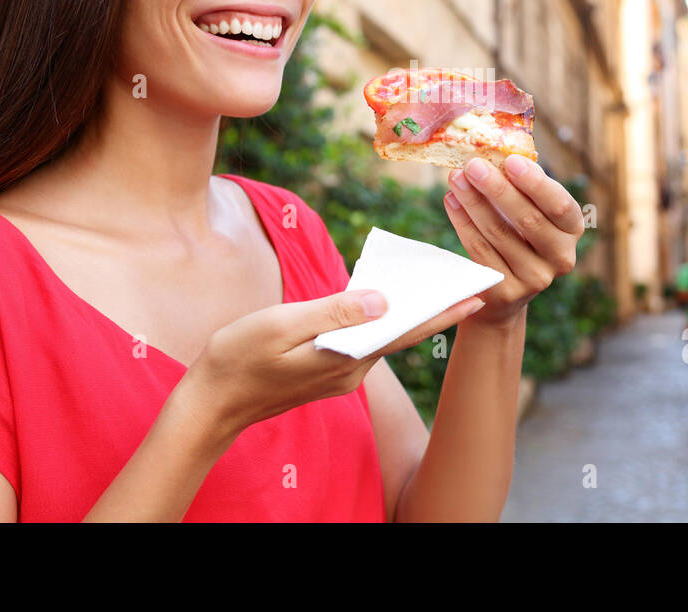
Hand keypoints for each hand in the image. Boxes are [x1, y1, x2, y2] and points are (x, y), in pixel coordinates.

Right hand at [180, 287, 485, 450]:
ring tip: (434, 284)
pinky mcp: (327, 372)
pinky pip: (362, 341)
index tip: (477, 296)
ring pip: (381, 337)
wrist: (211, 403)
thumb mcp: (282, 326)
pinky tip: (385, 300)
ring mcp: (339, 375)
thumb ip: (332, 312)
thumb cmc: (238, 358)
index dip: (442, 312)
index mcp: (344, 359)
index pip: (404, 331)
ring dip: (407, 313)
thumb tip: (381, 298)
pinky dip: (378, 319)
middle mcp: (350, 371)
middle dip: (432, 308)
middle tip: (467, 282)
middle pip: (399, 333)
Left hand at [442, 154, 586, 326]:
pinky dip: (463, 222)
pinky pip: (479, 251)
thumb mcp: (532, 210)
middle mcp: (561, 257)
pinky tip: (451, 201)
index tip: (510, 160)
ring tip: (455, 178)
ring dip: (473, 202)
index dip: (536, 183)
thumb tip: (496, 151)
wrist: (508, 290)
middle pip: (528, 220)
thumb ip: (522, 185)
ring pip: (499, 234)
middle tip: (473, 165)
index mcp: (572, 230)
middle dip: (497, 189)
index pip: (560, 206)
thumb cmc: (520, 234)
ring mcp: (535, 278)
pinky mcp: (507, 292)